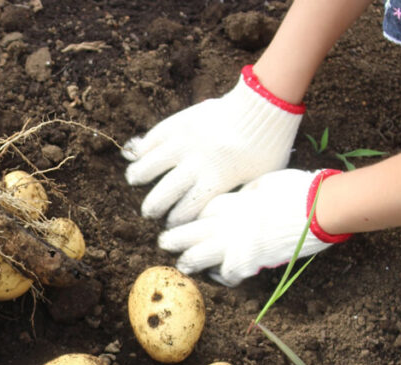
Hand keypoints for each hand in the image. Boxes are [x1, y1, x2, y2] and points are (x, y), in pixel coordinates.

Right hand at [123, 65, 304, 227]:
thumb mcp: (261, 178)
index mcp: (218, 179)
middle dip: (153, 206)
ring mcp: (187, 140)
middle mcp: (198, 162)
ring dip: (139, 174)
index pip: (188, 208)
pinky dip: (144, 147)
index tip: (171, 223)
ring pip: (153, 162)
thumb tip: (223, 213)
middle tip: (148, 212)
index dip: (176, 219)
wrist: (265, 105)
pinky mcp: (183, 121)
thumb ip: (240, 196)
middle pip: (166, 191)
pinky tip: (137, 155)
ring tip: (133, 180)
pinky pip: (156, 136)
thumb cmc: (267, 146)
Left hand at [159, 169, 350, 286]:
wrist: (319, 206)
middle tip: (164, 243)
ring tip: (182, 265)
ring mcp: (235, 241)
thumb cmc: (300, 189)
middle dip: (175, 238)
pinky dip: (223, 278)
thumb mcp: (266, 182)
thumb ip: (250, 192)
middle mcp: (227, 220)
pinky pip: (227, 274)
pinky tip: (219, 278)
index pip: (202, 210)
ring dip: (189, 261)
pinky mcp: (247, 260)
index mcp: (232, 200)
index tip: (184, 221)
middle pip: (189, 231)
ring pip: (198, 254)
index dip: (192, 217)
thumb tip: (247, 196)